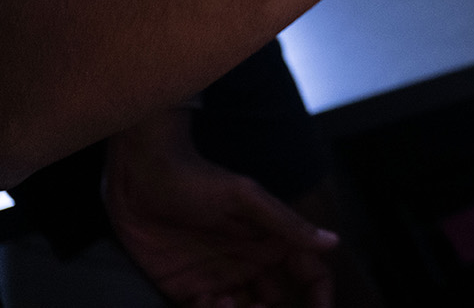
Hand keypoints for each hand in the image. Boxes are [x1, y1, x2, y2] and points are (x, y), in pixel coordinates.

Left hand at [105, 110, 336, 307]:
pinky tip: (205, 301)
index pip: (309, 276)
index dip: (320, 298)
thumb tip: (332, 242)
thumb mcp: (243, 198)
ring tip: (225, 302)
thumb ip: (285, 223)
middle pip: (278, 303)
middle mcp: (250, 265)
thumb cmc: (196, 178)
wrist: (141, 178)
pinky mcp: (184, 290)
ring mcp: (218, 280)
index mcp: (272, 244)